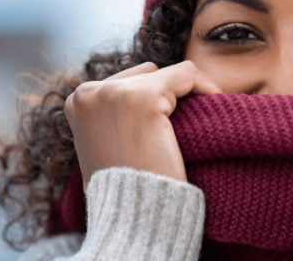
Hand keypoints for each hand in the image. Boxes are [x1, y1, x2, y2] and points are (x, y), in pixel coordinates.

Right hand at [64, 60, 219, 189]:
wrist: (131, 217)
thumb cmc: (125, 186)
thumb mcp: (106, 142)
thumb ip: (114, 114)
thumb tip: (144, 86)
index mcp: (78, 100)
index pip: (128, 81)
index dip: (155, 101)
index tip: (173, 124)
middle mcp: (90, 91)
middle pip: (147, 75)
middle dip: (168, 98)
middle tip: (187, 128)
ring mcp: (114, 93)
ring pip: (169, 74)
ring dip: (186, 96)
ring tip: (198, 122)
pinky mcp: (143, 99)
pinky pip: (186, 74)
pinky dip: (204, 87)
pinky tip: (214, 104)